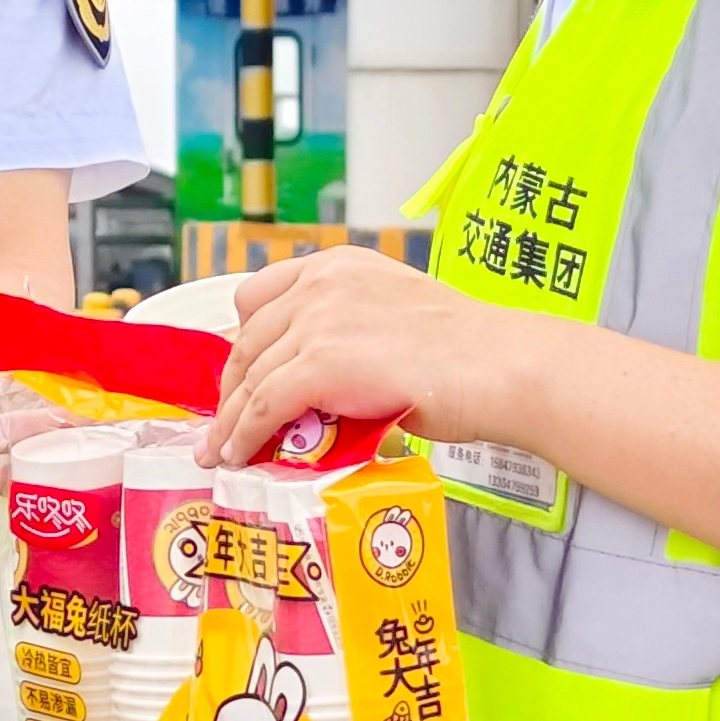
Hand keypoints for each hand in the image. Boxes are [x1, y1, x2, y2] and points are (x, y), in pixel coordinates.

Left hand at [205, 247, 540, 468]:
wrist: (499, 366)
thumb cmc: (467, 351)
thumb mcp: (395, 311)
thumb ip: (350, 327)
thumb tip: (320, 376)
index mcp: (338, 265)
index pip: (260, 294)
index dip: (244, 339)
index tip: (241, 372)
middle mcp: (320, 284)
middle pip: (248, 338)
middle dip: (233, 385)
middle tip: (225, 421)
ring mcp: (317, 323)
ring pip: (250, 376)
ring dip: (230, 419)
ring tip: (221, 450)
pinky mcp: (320, 366)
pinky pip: (264, 406)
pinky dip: (246, 435)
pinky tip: (241, 455)